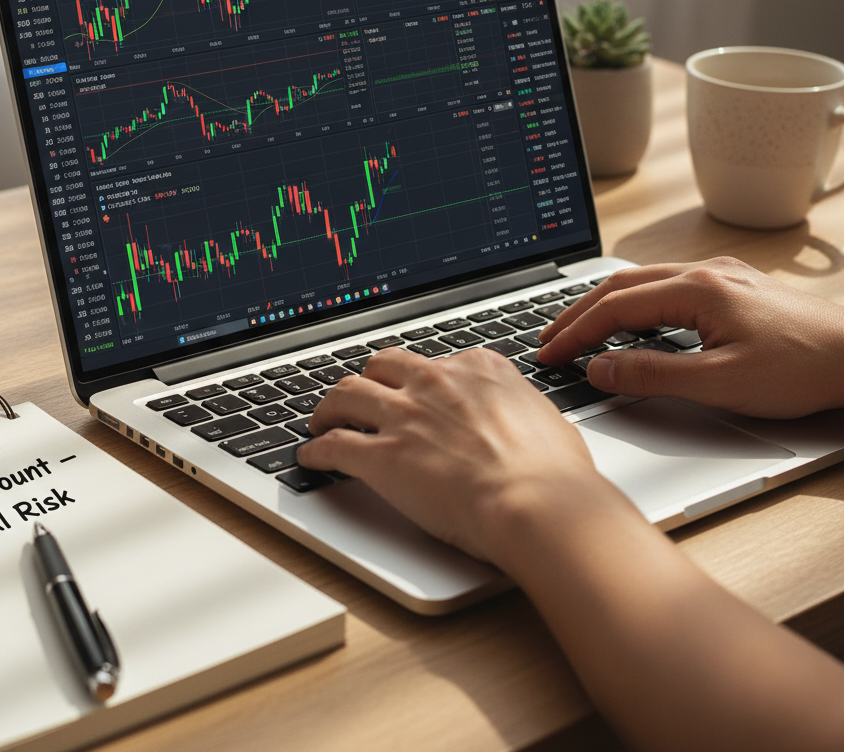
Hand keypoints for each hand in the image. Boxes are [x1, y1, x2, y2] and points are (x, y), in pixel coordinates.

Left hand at [296, 346, 614, 568]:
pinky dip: (316, 451)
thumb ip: (518, 408)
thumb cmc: (554, 473)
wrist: (539, 504)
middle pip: (383, 365)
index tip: (414, 391)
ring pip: (347, 393)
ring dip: (329, 407)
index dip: (420, 380)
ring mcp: (405, 416)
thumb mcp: (544, 418)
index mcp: (477, 368)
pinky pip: (334, 445)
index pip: (435, 361)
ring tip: (321, 419)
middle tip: (361, 396)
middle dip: (369, 379)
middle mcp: (435, 382)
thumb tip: (518, 417)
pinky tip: (310, 458)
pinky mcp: (383, 457)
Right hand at [537, 257, 843, 416]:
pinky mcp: (732, 286)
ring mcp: (719, 276)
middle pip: (619, 285)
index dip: (574, 332)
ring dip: (602, 304)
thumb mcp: (722, 383)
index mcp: (696, 290)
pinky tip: (630, 320)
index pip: (614, 307)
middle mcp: (703, 273)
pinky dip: (632, 302)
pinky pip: (665, 285)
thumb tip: (599, 368)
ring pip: (641, 281)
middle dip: (577, 312)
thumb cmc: (803, 369)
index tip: (548, 355)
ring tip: (577, 329)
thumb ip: (654, 374)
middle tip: (547, 339)